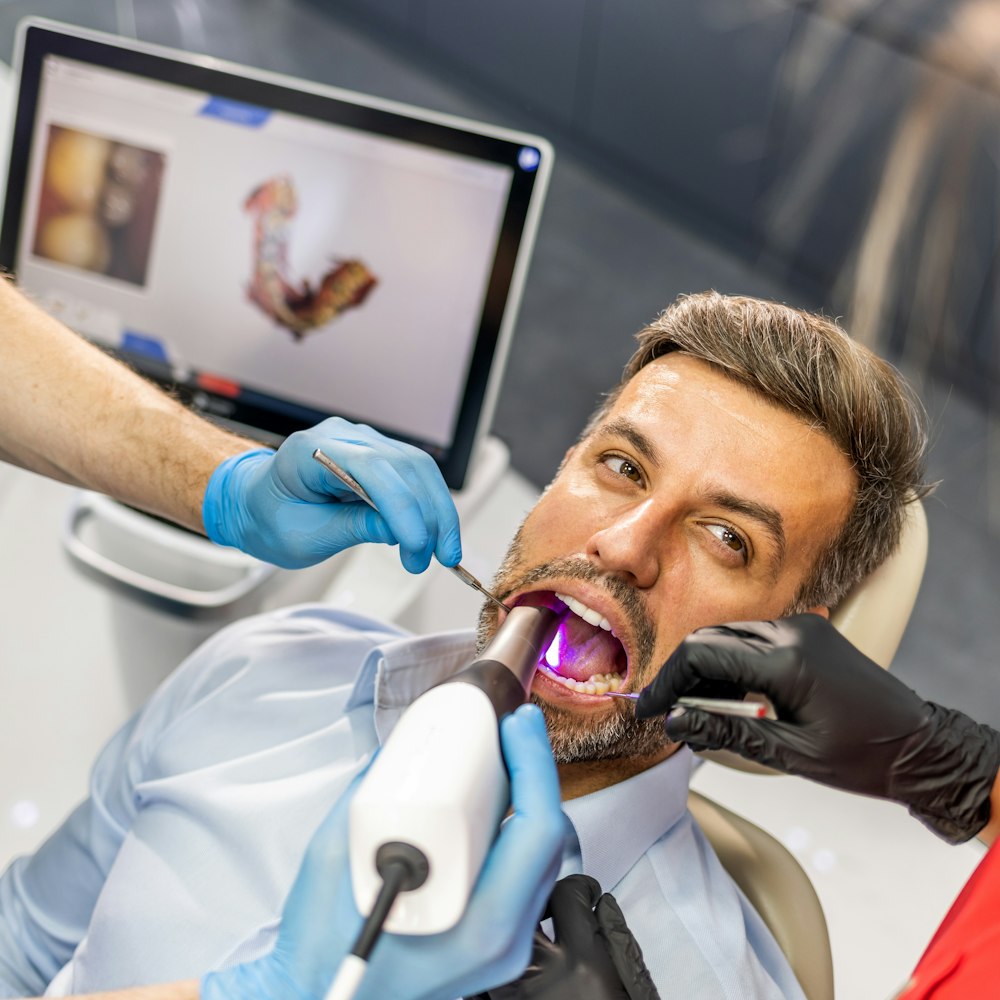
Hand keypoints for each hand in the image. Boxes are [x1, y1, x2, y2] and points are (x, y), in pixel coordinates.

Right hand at [201, 704, 566, 999]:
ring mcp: (503, 946)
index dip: (533, 765)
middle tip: (511, 733)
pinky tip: (492, 803)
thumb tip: (399, 751)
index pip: (537, 831)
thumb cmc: (321, 947)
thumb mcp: (333, 856)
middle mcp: (502, 939)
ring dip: (528, 799)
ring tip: (503, 759)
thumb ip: (369, 793)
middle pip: (549, 838)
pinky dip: (516, 830)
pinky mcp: (494, 942)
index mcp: (475, 923)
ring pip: (542, 856)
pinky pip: (525, 874)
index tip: (516, 727)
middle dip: (534, 772)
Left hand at [202, 417, 461, 569]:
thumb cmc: (270, 517)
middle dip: (429, 515)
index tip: (417, 545)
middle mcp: (342, 436)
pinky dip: (430, 504)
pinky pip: (416, 474)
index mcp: (311, 450)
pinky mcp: (379, 455)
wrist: (256, 503)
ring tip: (440, 552)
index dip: (402, 507)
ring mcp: (363, 441)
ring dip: (438, 511)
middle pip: (404, 465)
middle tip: (437, 558)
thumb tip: (400, 531)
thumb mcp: (304, 537)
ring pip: (419, 468)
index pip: (372, 469)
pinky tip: (432, 533)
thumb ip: (353, 528)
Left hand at [469, 875, 659, 999]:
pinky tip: (510, 977)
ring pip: (498, 943)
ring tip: (532, 944)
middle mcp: (544, 974)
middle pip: (526, 908)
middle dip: (541, 901)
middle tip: (554, 910)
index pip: (568, 894)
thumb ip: (615, 940)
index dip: (579, 888)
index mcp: (583, 961)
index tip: (585, 894)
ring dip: (515, 937)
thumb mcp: (633, 984)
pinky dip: (491, 976)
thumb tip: (599, 905)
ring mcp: (515, 998)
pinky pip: (480, 986)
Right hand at [635, 613, 999, 842]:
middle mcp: (793, 631)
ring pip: (729, 635)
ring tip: (695, 710)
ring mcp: (802, 627)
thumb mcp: (788, 753)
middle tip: (666, 711)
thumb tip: (675, 723)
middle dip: (681, 674)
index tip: (648, 708)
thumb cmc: (863, 757)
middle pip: (711, 638)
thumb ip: (725, 732)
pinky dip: (732, 662)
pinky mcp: (808, 631)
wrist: (919, 746)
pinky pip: (754, 638)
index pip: (703, 653)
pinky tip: (726, 695)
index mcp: (788, 660)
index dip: (667, 681)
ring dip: (705, 668)